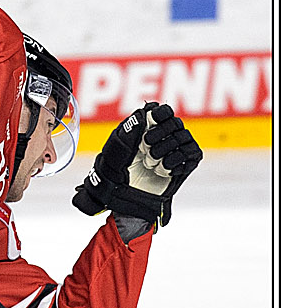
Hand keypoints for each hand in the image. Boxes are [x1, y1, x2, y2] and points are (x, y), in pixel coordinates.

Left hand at [72, 102, 202, 227]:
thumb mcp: (116, 149)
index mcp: (146, 126)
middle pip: (175, 122)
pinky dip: (176, 163)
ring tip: (150, 164)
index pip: (163, 110)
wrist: (125, 197)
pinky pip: (192, 153)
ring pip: (183, 137)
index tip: (150, 122)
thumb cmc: (116, 171)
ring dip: (164, 152)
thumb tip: (143, 114)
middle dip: (158, 137)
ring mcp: (177, 148)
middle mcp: (164, 134)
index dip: (159, 115)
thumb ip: (129, 130)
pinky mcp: (187, 163)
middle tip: (144, 150)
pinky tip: (162, 170)